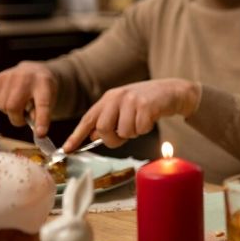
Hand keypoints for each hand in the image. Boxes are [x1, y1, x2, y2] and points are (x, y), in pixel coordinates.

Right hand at [0, 61, 57, 135]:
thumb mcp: (50, 100)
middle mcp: (27, 78)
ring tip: (19, 105)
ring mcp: (11, 76)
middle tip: (23, 120)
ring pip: (2, 106)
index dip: (41, 120)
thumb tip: (35, 130)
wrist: (34, 71)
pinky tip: (11, 98)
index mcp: (45, 84)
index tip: (40, 134)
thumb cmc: (42, 90)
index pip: (43, 104)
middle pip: (13, 106)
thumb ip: (42, 114)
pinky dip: (2, 105)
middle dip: (17, 119)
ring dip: (9, 112)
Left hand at [62, 78, 200, 150]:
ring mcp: (132, 100)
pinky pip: (140, 129)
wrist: (173, 91)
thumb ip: (109, 120)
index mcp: (108, 98)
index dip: (76, 136)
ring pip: (124, 132)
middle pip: (103, 128)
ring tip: (140, 122)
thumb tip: (94, 135)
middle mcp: (117, 97)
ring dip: (133, 133)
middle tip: (123, 137)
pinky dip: (145, 129)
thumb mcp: (124, 107)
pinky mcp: (146, 105)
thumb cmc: (147, 102)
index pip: (88, 119)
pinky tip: (150, 119)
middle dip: (113, 139)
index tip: (66, 149)